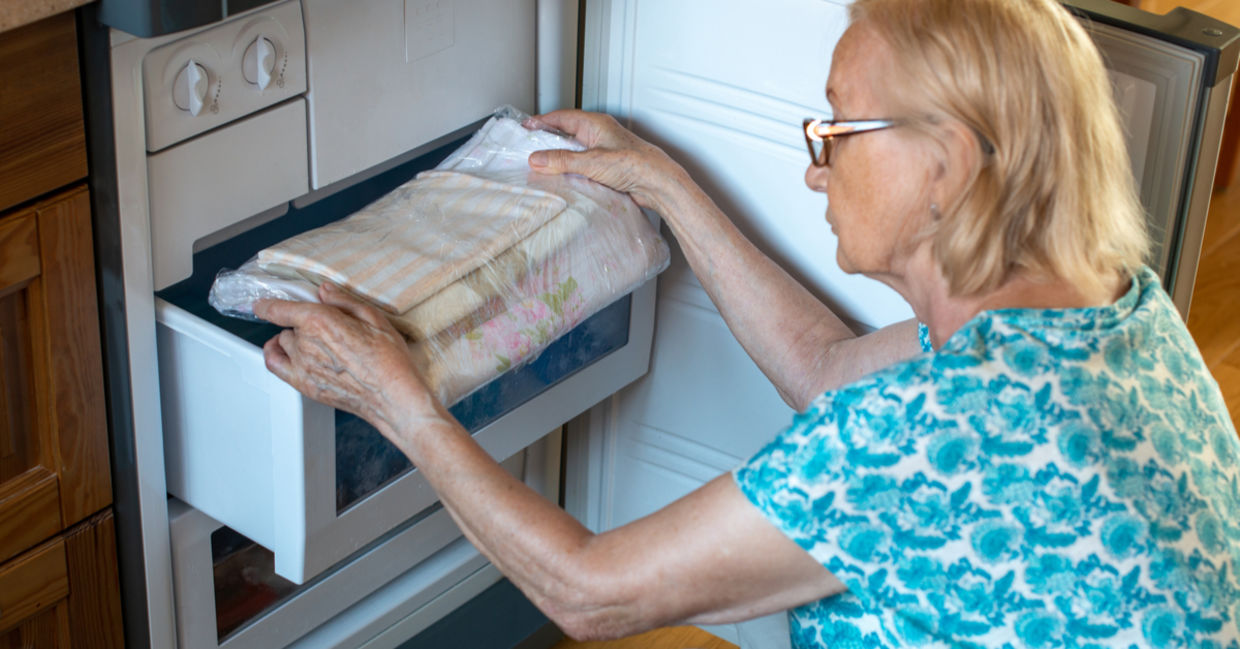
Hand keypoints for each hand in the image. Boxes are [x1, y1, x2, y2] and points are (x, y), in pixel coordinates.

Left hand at [254, 283, 445, 439]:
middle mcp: (306, 342)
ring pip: (282, 344)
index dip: (268, 304)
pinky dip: (275, 356)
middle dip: (301, 324)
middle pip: (288, 326)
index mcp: (320, 321)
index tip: (263, 304)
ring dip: (292, 340)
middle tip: (322, 328)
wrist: (392, 395)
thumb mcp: (374, 318)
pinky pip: (275, 366)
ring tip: (310, 342)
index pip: (280, 309)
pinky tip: (287, 355)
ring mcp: (302, 365)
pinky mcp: (304, 384)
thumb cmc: (388, 359)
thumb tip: (325, 291)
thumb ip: (344, 302)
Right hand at [526, 109, 684, 210]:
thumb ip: (562, 161)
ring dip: (559, 155)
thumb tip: (537, 159)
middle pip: (567, 132)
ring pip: (575, 149)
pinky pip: (583, 164)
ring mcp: (603, 150)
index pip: (562, 117)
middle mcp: (599, 134)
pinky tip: (564, 177)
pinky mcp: (607, 166)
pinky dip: (570, 168)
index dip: (542, 121)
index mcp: (595, 124)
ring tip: (542, 163)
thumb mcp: (591, 162)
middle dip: (548, 138)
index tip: (526, 127)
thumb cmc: (634, 164)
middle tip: (530, 145)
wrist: (657, 183)